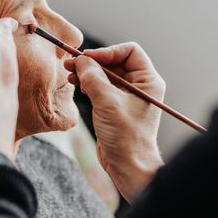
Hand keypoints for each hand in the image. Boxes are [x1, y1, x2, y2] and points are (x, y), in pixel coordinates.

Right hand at [64, 42, 164, 201]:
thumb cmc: (126, 136)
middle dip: (93, 62)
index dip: (107, 52)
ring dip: (87, 72)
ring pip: (105, 74)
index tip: (88, 58)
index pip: (129, 51)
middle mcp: (139, 86)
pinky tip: (75, 84)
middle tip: (71, 63)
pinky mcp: (114, 106)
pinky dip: (87, 83)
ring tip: (69, 73)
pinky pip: (100, 86)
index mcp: (147, 81)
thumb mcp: (107, 102)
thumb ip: (93, 77)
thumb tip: (81, 60)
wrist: (127, 165)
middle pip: (114, 61)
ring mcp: (126, 96)